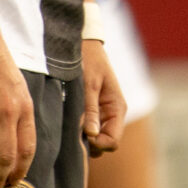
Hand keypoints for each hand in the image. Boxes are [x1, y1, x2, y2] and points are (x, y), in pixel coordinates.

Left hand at [79, 37, 125, 155]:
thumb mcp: (89, 85)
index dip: (98, 143)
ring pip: (97, 138)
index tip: (82, 134)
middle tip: (73, 130)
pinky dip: (82, 129)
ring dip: (85, 137)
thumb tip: (92, 135)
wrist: (85, 44)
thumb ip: (91, 110)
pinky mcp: (95, 110)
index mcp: (117, 108)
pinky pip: (91, 128)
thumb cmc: (89, 61)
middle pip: (105, 143)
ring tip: (71, 124)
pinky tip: (71, 120)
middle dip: (91, 142)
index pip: (113, 141)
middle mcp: (113, 114)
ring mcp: (104, 113)